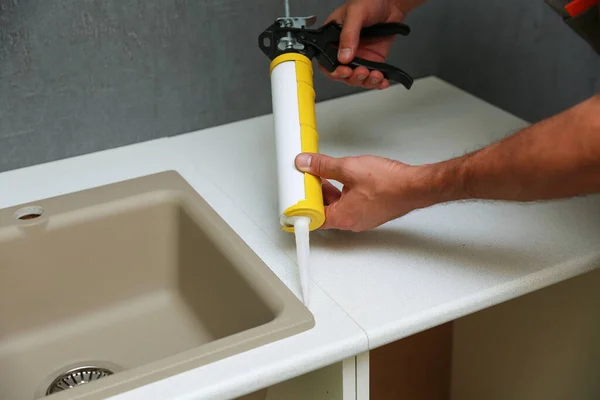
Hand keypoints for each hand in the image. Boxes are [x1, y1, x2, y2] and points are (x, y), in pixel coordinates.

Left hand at [295, 152, 436, 231]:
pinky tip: (347, 178)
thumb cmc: (390, 183)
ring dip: (330, 192)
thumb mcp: (349, 168)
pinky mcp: (371, 211)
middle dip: (316, 194)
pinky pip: (351, 205)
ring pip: (338, 207)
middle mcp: (352, 222)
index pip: (313, 218)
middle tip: (310, 179)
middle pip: (325, 211)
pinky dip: (344, 193)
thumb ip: (324, 166)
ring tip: (327, 174)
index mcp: (343, 217)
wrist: (416, 186)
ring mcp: (363, 218)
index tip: (296, 197)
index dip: (302, 206)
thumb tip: (307, 163)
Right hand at [321, 0, 425, 88]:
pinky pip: (370, 76)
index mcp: (332, 38)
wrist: (391, 4)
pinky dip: (376, 82)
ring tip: (374, 75)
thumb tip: (343, 56)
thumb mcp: (356, 13)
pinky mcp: (372, 61)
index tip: (344, 71)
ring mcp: (358, 57)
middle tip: (361, 72)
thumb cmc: (370, 2)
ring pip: (356, 79)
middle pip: (341, 74)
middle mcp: (343, 50)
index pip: (325, 61)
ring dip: (365, 81)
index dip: (333, 70)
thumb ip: (348, 34)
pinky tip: (381, 80)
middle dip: (351, 77)